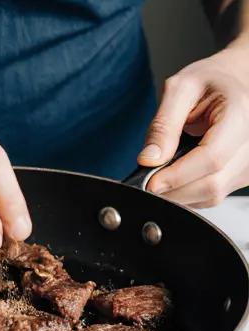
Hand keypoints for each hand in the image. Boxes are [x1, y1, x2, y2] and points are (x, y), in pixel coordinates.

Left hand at [139, 43, 248, 206]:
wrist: (236, 77)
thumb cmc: (212, 79)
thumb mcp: (180, 89)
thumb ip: (163, 125)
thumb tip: (148, 160)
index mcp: (240, 114)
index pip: (211, 158)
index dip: (177, 176)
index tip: (149, 183)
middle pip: (212, 184)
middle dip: (174, 190)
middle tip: (149, 183)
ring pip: (213, 195)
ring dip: (180, 194)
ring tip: (164, 176)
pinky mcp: (244, 173)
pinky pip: (214, 195)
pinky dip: (191, 193)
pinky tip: (180, 177)